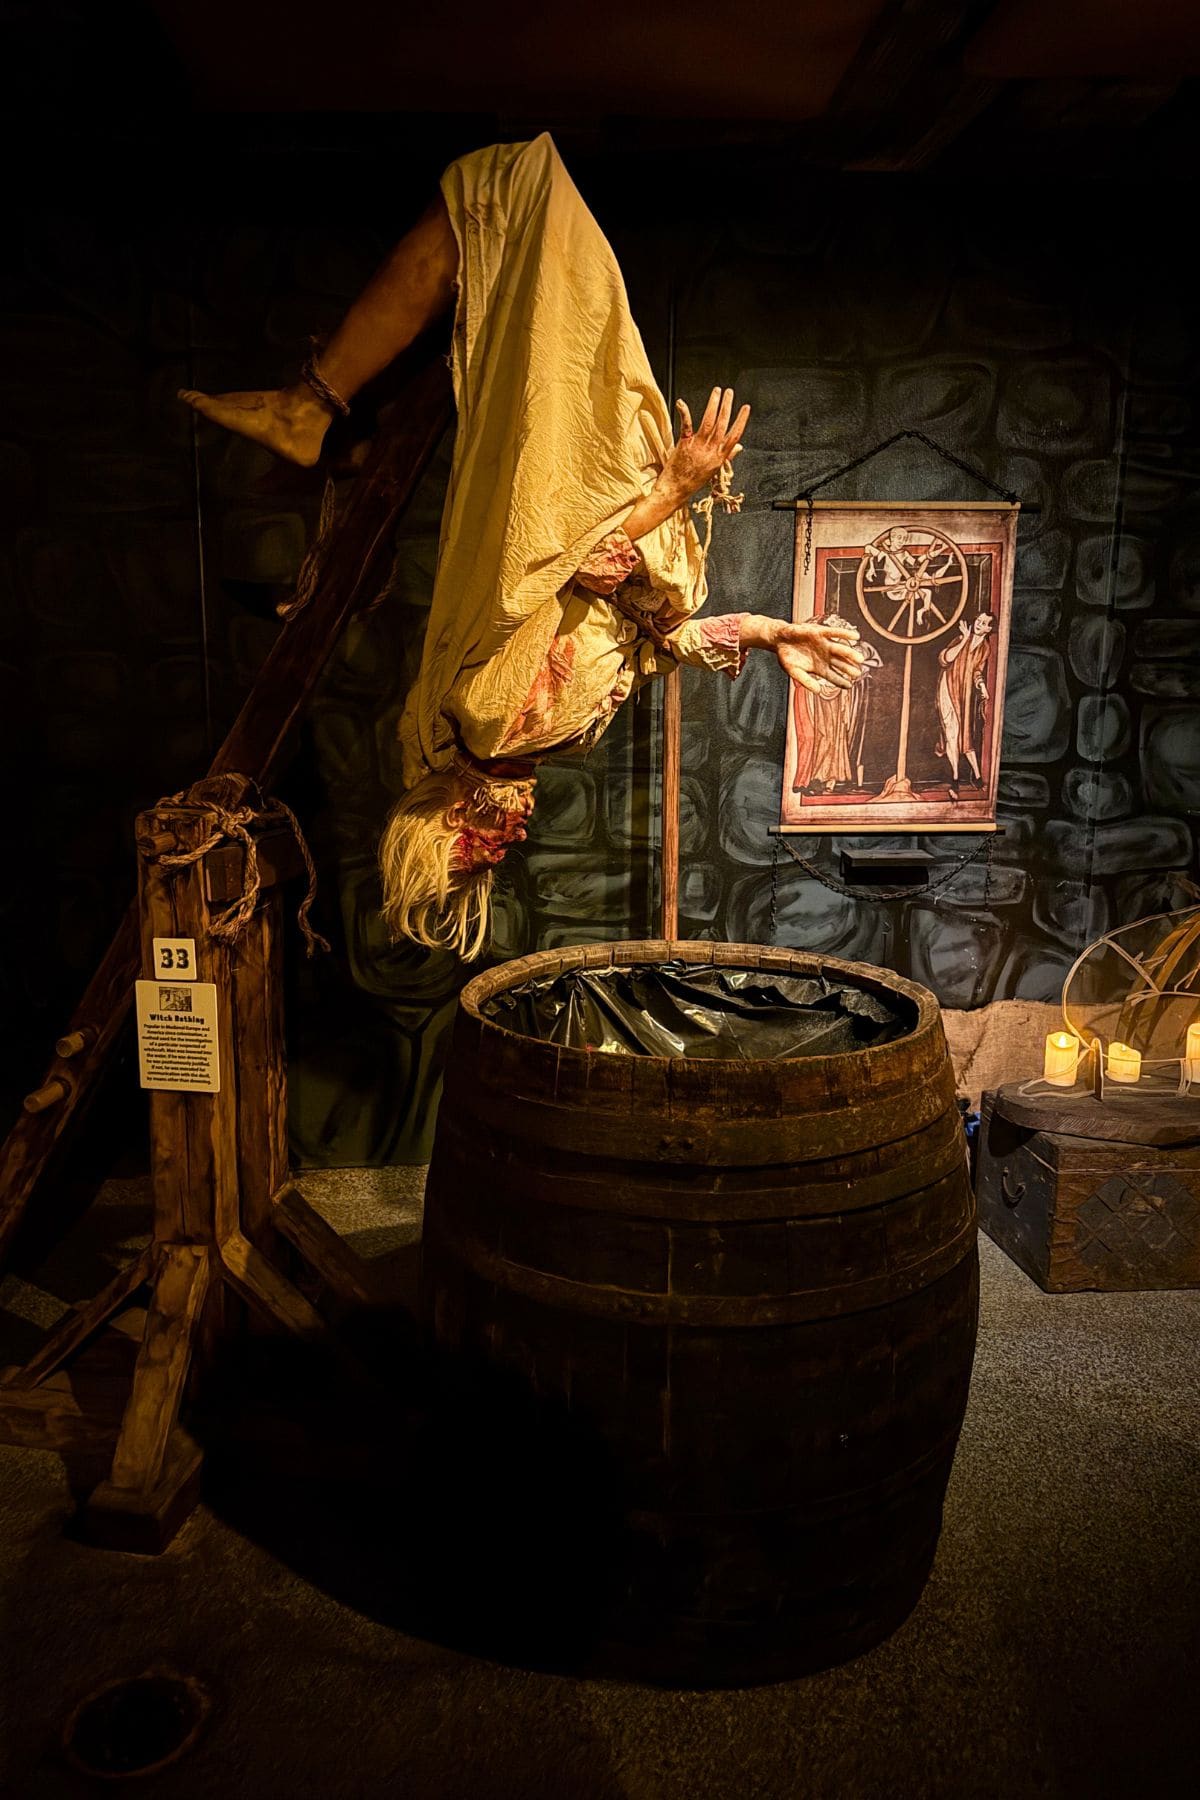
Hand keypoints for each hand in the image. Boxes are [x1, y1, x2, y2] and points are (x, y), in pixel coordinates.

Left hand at [657, 387, 749, 501]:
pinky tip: (682, 402)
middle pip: (722, 424)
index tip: (746, 408)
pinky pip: (686, 425)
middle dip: (727, 406)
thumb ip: (727, 456)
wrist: (675, 490)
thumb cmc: (693, 481)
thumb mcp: (714, 470)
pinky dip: (684, 413)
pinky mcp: (684, 444)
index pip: (735, 435)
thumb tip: (739, 447)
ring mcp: (698, 447)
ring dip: (713, 404)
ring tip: (717, 392)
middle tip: (729, 392)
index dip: (741, 420)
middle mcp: (711, 451)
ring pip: (708, 421)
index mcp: (719, 457)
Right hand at [772, 619, 865, 694]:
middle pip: (840, 664)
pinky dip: (845, 634)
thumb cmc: (787, 656)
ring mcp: (824, 645)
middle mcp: (825, 656)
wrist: (779, 639)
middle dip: (849, 669)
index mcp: (819, 668)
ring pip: (840, 650)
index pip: (833, 676)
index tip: (849, 686)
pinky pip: (834, 633)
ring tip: (860, 659)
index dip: (841, 681)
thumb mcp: (794, 671)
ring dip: (850, 654)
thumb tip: (817, 691)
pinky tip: (855, 637)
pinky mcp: (820, 633)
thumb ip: (805, 680)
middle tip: (857, 674)